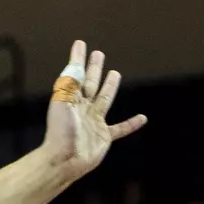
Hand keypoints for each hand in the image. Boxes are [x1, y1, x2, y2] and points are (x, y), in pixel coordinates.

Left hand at [40, 39, 146, 178]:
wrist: (64, 159)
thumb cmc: (61, 130)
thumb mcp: (63, 101)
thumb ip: (70, 83)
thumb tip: (75, 63)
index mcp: (71, 97)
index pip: (77, 73)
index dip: (79, 58)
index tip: (81, 44)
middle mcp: (83, 107)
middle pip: (91, 83)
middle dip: (94, 68)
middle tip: (99, 54)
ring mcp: (94, 121)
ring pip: (105, 99)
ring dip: (110, 87)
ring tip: (115, 74)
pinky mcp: (104, 136)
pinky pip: (120, 128)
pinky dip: (131, 124)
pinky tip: (142, 118)